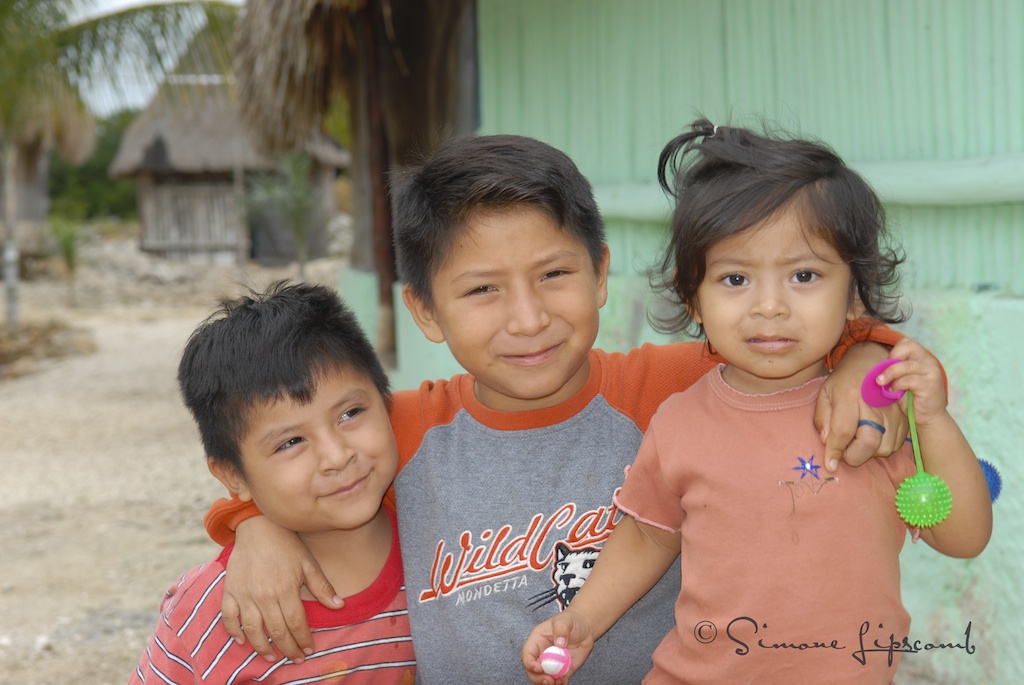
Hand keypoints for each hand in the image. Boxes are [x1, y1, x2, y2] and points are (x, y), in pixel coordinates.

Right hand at [222, 516, 340, 661]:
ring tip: (271, 657)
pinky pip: (229, 617)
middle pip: (276, 631)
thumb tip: (339, 606)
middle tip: (295, 658)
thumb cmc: (286, 544)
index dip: (303, 640)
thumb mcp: (308, 563)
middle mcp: (264, 595)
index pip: (296, 623)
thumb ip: (322, 587)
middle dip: (288, 649)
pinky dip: (234, 631)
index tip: (309, 650)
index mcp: (285, 589)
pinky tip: (242, 640)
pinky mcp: (229, 590)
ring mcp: (244, 594)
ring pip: (252, 629)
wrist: (258, 526)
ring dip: (262, 647)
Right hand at [522, 610, 595, 684]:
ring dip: (548, 683)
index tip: (538, 668)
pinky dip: (559, 683)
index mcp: (537, 641)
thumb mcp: (565, 621)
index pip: (527, 654)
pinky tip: (563, 682)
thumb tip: (559, 643)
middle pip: (532, 670)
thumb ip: (561, 629)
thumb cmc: (571, 621)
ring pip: (543, 677)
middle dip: (537, 678)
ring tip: (558, 682)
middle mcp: (542, 654)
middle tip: (548, 680)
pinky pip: (558, 680)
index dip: (529, 663)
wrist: (585, 627)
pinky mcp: (563, 669)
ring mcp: (552, 663)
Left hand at [816, 342, 908, 470]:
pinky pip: (894, 444)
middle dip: (853, 455)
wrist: (871, 364)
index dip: (835, 452)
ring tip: (856, 440)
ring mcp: (891, 412)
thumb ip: (822, 418)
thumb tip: (826, 442)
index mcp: (849, 397)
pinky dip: (881, 447)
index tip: (830, 465)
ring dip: (867, 452)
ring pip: (883, 447)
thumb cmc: (844, 381)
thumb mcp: (825, 394)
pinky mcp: (903, 418)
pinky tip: (870, 437)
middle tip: (843, 451)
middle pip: (868, 442)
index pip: (843, 431)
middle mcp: (873, 405)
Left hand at [872, 337, 947, 424]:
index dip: (894, 351)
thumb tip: (875, 367)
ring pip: (906, 365)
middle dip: (892, 359)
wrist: (929, 417)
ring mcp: (931, 372)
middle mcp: (929, 361)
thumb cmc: (912, 398)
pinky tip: (893, 391)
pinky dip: (897, 384)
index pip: (907, 342)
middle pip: (909, 346)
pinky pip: (909, 380)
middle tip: (882, 373)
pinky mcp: (930, 384)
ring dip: (890, 373)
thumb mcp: (900, 380)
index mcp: (922, 357)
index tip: (885, 365)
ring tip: (882, 383)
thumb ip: (893, 370)